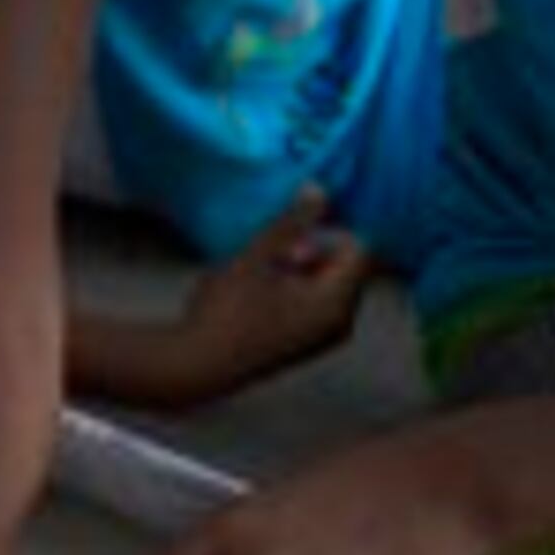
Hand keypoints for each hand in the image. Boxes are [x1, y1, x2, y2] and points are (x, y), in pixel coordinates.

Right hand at [166, 188, 373, 399]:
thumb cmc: (227, 310)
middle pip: (344, 268)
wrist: (196, 367)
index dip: (324, 235)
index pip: (357, 248)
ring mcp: (323, 339)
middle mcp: (340, 323)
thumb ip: (291, 222)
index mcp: (337, 302)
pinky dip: (295, 293)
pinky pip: (315, 306)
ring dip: (299, 273)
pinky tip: (259, 300)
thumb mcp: (258, 257)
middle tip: (271, 262)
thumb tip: (320, 188)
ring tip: (261, 280)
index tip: (286, 244)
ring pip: (327, 286)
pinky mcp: (305, 347)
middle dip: (312, 254)